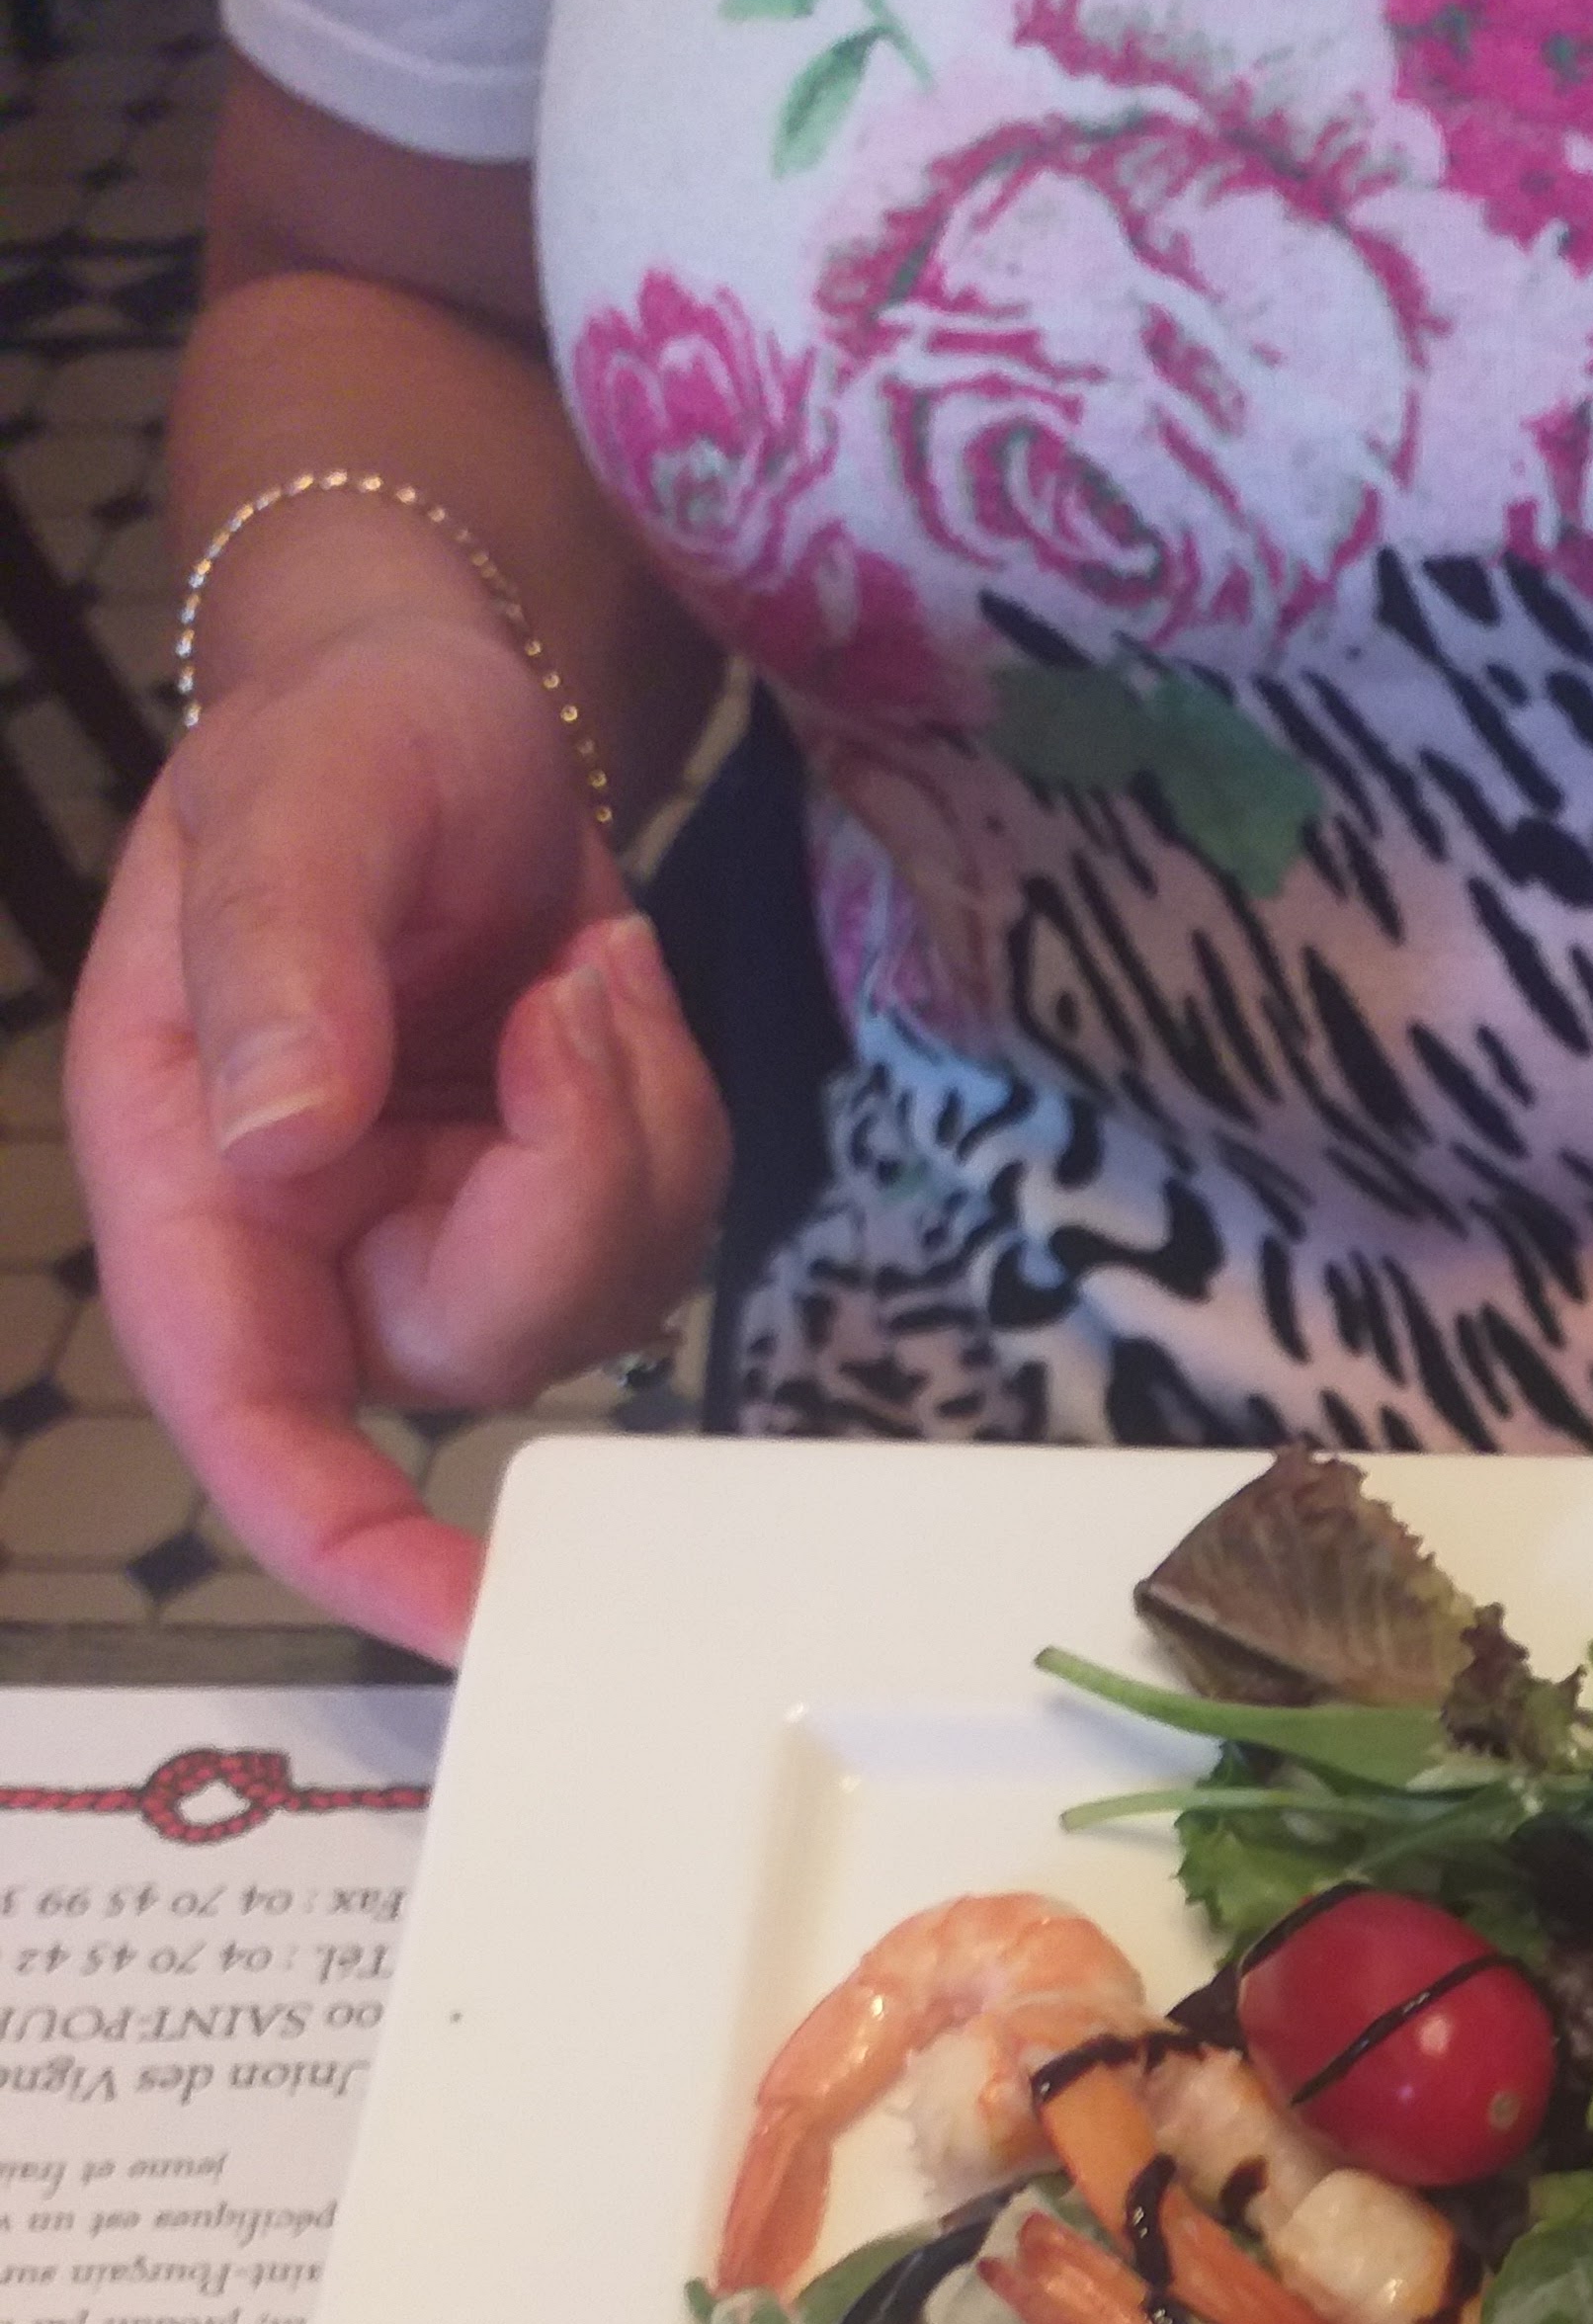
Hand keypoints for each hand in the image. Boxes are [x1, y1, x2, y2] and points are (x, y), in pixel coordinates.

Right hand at [67, 610, 727, 1663]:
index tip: (468, 1618)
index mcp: (192, 1175)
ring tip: (582, 963)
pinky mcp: (552, 1212)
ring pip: (603, 1292)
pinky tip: (607, 994)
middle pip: (491, 1339)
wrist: (449, 705)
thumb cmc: (341, 741)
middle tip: (577, 987)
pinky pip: (665, 1227)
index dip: (349, 1545)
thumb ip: (279, 967)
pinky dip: (669, 1107)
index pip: (250, 1419)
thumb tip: (282, 1139)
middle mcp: (310, 1240)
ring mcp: (439, 1237)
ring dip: (635, 1122)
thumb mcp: (297, 802)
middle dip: (578, 1178)